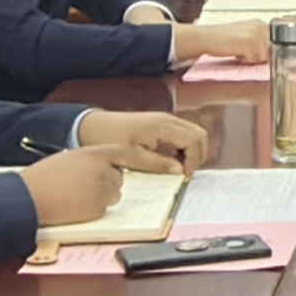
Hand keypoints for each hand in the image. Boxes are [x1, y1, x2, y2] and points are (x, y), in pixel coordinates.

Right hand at [22, 148, 126, 225]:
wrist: (31, 197)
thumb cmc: (43, 177)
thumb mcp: (68, 158)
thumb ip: (87, 160)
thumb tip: (96, 165)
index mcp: (94, 154)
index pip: (120, 154)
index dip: (118, 161)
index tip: (116, 166)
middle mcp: (103, 171)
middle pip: (118, 177)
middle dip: (108, 181)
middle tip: (90, 185)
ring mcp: (102, 192)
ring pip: (114, 194)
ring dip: (104, 195)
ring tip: (82, 196)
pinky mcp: (98, 210)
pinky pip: (104, 209)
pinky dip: (95, 209)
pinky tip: (78, 205)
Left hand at [74, 109, 202, 169]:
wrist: (95, 125)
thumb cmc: (111, 139)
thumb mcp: (133, 156)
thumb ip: (158, 164)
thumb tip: (180, 171)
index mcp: (162, 126)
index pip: (194, 140)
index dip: (194, 160)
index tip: (184, 175)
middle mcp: (168, 119)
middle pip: (200, 135)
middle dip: (198, 156)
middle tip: (185, 173)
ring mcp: (167, 119)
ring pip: (195, 133)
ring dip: (193, 152)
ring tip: (178, 168)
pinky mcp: (163, 123)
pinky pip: (184, 133)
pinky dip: (185, 147)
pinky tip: (171, 160)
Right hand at [167, 18, 271, 64]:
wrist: (207, 38)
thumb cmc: (222, 39)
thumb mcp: (244, 36)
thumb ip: (258, 43)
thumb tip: (270, 56)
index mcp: (260, 24)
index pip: (275, 43)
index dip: (269, 52)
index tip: (261, 56)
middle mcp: (260, 27)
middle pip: (271, 51)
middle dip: (261, 57)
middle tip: (245, 54)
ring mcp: (255, 35)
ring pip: (264, 57)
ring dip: (252, 60)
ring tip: (239, 54)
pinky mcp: (249, 43)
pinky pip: (254, 60)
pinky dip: (246, 61)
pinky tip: (236, 55)